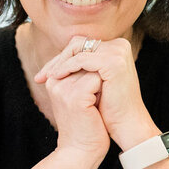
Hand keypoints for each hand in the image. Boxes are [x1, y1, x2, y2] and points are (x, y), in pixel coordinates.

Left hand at [35, 35, 159, 150]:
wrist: (126, 124)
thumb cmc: (109, 107)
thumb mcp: (94, 82)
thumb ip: (82, 68)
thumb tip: (55, 61)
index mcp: (116, 47)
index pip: (82, 45)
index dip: (62, 59)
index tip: (45, 74)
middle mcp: (119, 45)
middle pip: (78, 44)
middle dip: (58, 59)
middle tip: (42, 76)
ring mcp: (118, 51)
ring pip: (78, 49)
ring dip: (60, 62)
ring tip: (48, 77)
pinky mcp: (113, 61)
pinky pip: (82, 59)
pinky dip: (66, 67)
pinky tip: (56, 77)